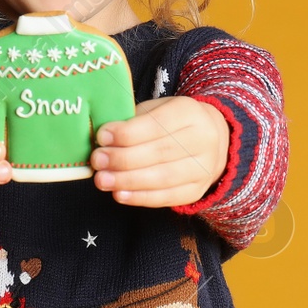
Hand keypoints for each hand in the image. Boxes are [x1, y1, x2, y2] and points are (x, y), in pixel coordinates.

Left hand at [90, 96, 228, 207]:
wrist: (210, 139)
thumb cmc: (171, 122)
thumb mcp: (155, 110)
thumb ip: (131, 122)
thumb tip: (102, 140)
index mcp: (189, 112)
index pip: (157, 124)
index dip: (127, 133)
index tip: (102, 137)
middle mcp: (203, 140)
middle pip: (160, 152)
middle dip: (123, 159)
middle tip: (98, 160)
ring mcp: (204, 168)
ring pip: (163, 178)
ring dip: (128, 181)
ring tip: (103, 180)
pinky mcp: (196, 190)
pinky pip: (167, 197)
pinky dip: (140, 197)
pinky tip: (119, 194)